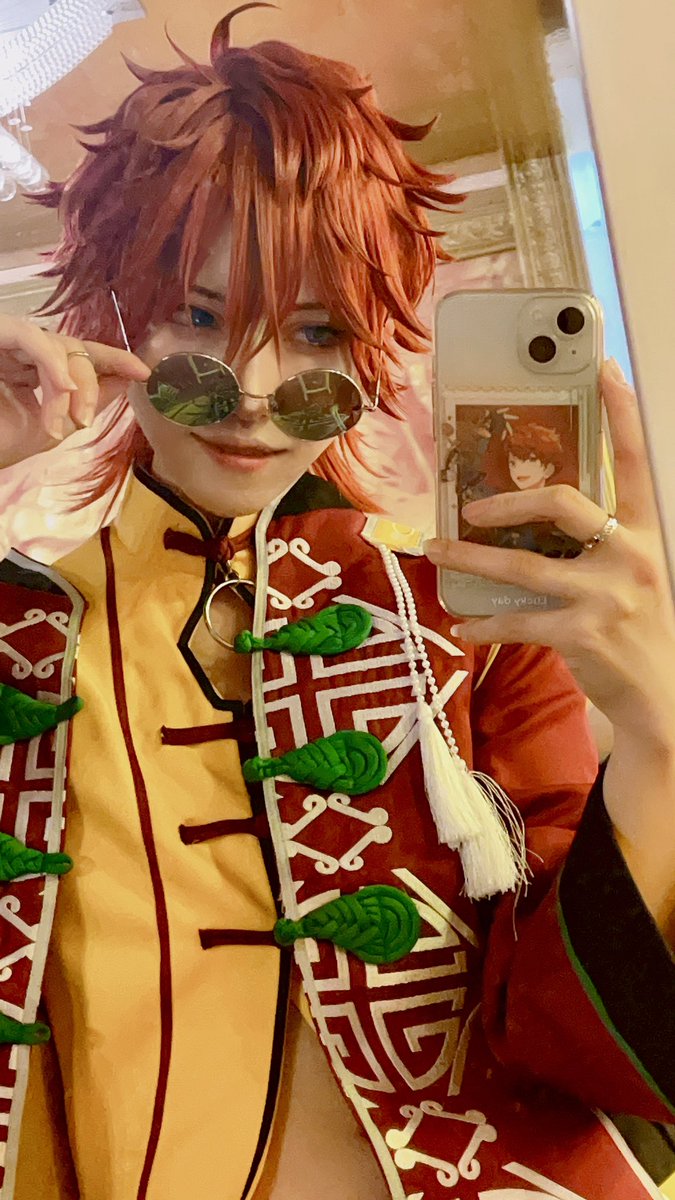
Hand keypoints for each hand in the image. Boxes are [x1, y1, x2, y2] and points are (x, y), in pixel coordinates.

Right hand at [0, 314, 149, 468]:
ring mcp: (5, 340)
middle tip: (85, 419)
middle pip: (72, 348)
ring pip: (54, 344)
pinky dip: (51, 363)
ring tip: (70, 415)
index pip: (78, 356)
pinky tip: (62, 389)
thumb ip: (85, 405)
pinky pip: (29, 337)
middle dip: (90, 383)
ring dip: (71, 382)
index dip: (113, 360)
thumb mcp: (49, 428)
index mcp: (32, 369)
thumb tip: (125, 382)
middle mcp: (20, 351)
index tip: (145, 373)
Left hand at [425, 360, 674, 746]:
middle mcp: (628, 555)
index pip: (633, 461)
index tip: (603, 366)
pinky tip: (463, 626)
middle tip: (470, 509)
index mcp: (642, 532)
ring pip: (524, 565)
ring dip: (471, 557)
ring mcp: (605, 595)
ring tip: (438, 551)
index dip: (621, 413)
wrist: (661, 693)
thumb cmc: (637, 625)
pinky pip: (518, 621)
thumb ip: (594, 543)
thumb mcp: (631, 573)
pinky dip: (484, 624)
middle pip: (563, 503)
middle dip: (508, 502)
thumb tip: (529, 518)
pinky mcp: (582, 634)